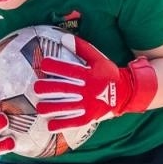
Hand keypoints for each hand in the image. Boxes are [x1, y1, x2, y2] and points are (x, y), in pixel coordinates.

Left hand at [33, 38, 157, 128]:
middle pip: (63, 89)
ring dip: (50, 108)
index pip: (68, 69)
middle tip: (37, 87)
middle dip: (47, 88)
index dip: (54, 66)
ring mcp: (88, 105)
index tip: (43, 64)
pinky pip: (73, 122)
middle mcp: (87, 90)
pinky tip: (49, 125)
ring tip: (40, 107)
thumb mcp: (98, 58)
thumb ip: (81, 48)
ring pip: (65, 107)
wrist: (125, 93)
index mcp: (89, 74)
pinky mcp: (89, 117)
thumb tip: (63, 37)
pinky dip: (60, 125)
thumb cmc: (107, 74)